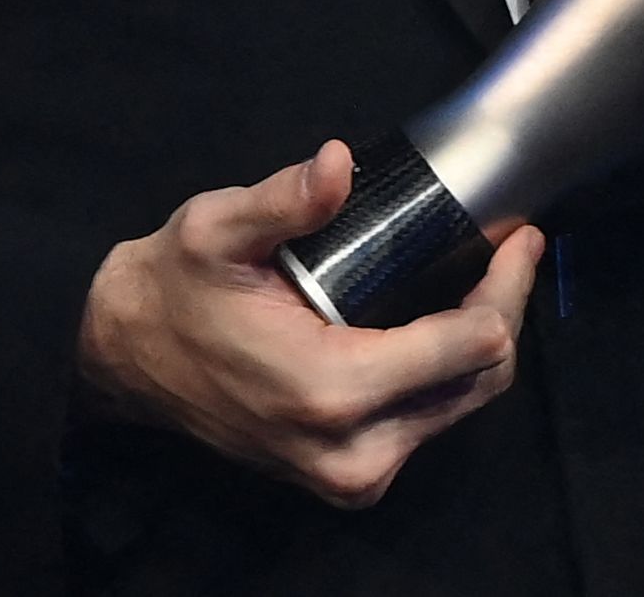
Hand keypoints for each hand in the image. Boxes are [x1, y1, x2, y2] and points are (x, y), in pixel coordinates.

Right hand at [75, 140, 541, 508]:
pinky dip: (447, 375)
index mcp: (332, 388)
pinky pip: (427, 425)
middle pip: (482, 382)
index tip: (519, 235)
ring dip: (480, 344)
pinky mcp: (346, 480)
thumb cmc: (174, 291)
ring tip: (482, 276)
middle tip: (510, 248)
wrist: (125, 361)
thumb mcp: (216, 229)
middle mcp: (352, 448)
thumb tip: (336, 163)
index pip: (473, 344)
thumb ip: (284, 200)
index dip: (509, 284)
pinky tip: (442, 323)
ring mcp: (351, 475)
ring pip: (460, 408)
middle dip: (506, 310)